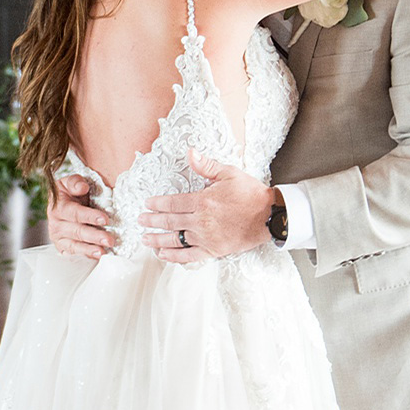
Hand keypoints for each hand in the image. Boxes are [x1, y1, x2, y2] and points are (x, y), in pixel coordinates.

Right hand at [47, 173, 114, 261]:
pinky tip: (96, 257)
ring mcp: (58, 238)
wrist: (62, 205)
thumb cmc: (70, 194)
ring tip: (103, 252)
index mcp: (58, 207)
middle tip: (110, 240)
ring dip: (89, 250)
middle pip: (76, 231)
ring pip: (74, 245)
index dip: (90, 216)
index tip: (105, 219)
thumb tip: (83, 187)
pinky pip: (73, 254)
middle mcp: (56, 224)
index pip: (74, 213)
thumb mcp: (70, 182)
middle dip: (94, 236)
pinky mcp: (62, 248)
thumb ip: (75, 182)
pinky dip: (85, 256)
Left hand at [140, 153, 275, 262]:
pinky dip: (174, 256)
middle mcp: (201, 221)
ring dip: (157, 239)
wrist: (270, 216)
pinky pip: (189, 255)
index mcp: (203, 201)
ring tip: (145, 239)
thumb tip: (190, 153)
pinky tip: (163, 254)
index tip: (147, 204)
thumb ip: (207, 166)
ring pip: (175, 239)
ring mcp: (206, 237)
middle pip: (170, 221)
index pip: (173, 203)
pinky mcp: (214, 250)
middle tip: (140, 221)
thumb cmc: (251, 194)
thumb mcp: (229, 173)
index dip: (158, 204)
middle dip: (152, 221)